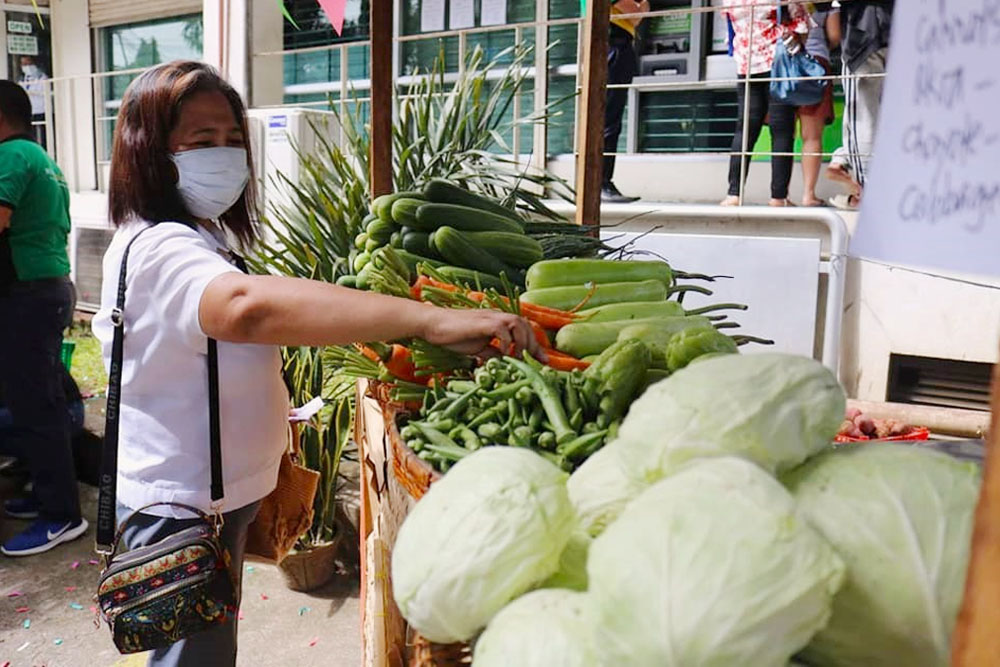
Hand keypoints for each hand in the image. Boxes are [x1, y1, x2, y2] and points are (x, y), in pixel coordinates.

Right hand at [421, 308, 545, 361]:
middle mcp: (499, 316)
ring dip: (521, 342)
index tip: (545, 362)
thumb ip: (494, 354)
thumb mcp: (479, 349)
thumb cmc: (453, 336)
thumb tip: (508, 363)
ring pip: (518, 324)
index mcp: (500, 322)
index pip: (525, 331)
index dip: (536, 347)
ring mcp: (491, 317)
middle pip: (526, 326)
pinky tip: (501, 352)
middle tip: (532, 363)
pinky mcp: (483, 321)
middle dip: (533, 346)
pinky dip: (506, 342)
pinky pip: (502, 329)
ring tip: (516, 357)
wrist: (434, 325)